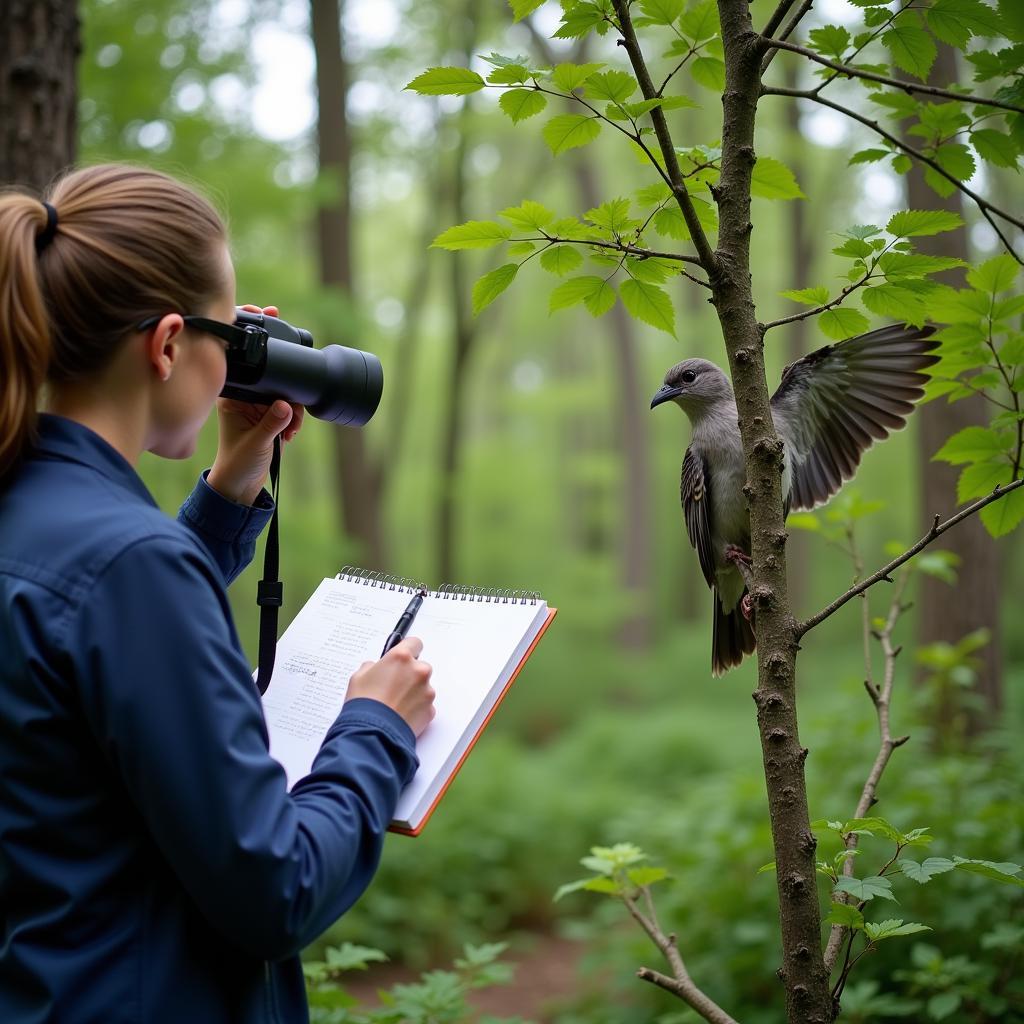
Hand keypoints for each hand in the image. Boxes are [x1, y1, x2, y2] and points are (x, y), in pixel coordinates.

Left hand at [207, 304, 304, 505]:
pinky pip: (292, 407)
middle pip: (272, 371)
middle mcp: (245, 394)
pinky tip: (289, 435)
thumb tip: (287, 406)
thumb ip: (271, 424)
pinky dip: (296, 420)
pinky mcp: (273, 415)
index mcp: (232, 392)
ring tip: (289, 430)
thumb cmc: (237, 462)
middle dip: (288, 383)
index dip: (256, 334)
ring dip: (294, 409)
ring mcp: (260, 404)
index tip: (267, 312)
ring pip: (286, 390)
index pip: (245, 358)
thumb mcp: (255, 443)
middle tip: (295, 384)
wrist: (241, 484)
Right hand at [346, 637, 435, 736]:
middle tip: (394, 687)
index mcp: (401, 657)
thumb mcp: (358, 677)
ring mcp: (427, 691)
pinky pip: (424, 704)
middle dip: (410, 674)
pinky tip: (400, 714)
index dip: (408, 650)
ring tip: (395, 704)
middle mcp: (418, 671)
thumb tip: (375, 668)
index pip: (415, 643)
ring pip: (423, 686)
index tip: (404, 657)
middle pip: (420, 666)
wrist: (372, 733)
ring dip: (413, 692)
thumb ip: (372, 666)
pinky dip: (416, 708)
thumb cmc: (364, 705)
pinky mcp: (430, 709)